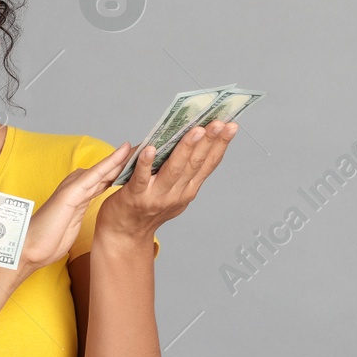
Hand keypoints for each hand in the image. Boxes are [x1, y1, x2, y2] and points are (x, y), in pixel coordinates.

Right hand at [17, 143, 131, 274]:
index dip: (124, 170)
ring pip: (103, 169)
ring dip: (121, 157)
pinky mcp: (70, 192)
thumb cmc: (49, 239)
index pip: (105, 178)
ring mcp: (73, 187)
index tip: (143, 163)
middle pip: (107, 171)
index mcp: (79, 194)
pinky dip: (109, 164)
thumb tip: (90, 212)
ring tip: (140, 145)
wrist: (29, 248)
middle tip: (148, 147)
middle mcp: (76, 186)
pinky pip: (94, 175)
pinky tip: (122, 155)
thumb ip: (80, 212)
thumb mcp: (72, 223)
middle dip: (126, 160)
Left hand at [98, 120, 237, 239]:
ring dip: (186, 148)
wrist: (125, 234)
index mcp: (188, 190)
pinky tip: (151, 148)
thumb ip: (181, 170)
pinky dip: (147, 163)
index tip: (231, 126)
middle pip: (196, 164)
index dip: (221, 145)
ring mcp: (156, 196)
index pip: (209, 164)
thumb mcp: (173, 192)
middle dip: (209, 141)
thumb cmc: (147, 209)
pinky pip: (142, 177)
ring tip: (196, 129)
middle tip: (218, 122)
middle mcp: (176, 194)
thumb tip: (189, 138)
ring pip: (174, 169)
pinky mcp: (135, 196)